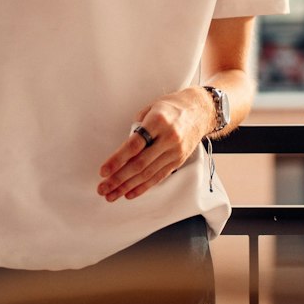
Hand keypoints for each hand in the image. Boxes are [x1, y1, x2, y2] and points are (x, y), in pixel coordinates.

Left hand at [97, 88, 215, 202]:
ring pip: (148, 174)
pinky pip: (159, 177)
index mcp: (158, 121)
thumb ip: (137, 129)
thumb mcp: (150, 109)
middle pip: (140, 164)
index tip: (104, 171)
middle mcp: (168, 138)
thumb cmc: (170, 108)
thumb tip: (123, 151)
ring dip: (127, 187)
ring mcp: (175, 151)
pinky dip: (143, 187)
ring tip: (112, 195)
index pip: (134, 145)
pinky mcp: (179, 161)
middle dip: (118, 179)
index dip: (117, 160)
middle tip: (102, 188)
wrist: (200, 111)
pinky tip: (130, 193)